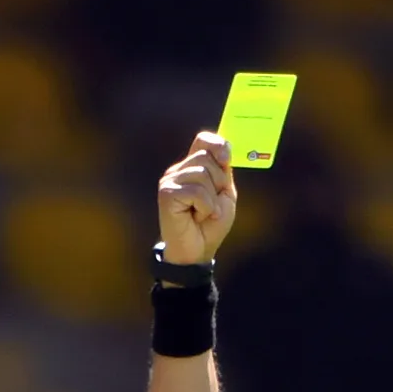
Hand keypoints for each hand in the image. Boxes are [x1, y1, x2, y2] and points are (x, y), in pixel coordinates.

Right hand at [158, 132, 236, 265]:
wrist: (198, 251)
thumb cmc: (210, 225)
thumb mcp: (224, 193)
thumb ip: (223, 170)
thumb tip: (225, 147)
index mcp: (192, 167)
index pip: (203, 140)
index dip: (217, 144)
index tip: (225, 159)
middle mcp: (178, 171)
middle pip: (205, 157)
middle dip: (218, 182)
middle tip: (212, 204)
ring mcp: (170, 181)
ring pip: (202, 174)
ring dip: (211, 199)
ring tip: (204, 213)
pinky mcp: (167, 194)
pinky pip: (196, 191)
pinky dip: (205, 207)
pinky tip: (197, 217)